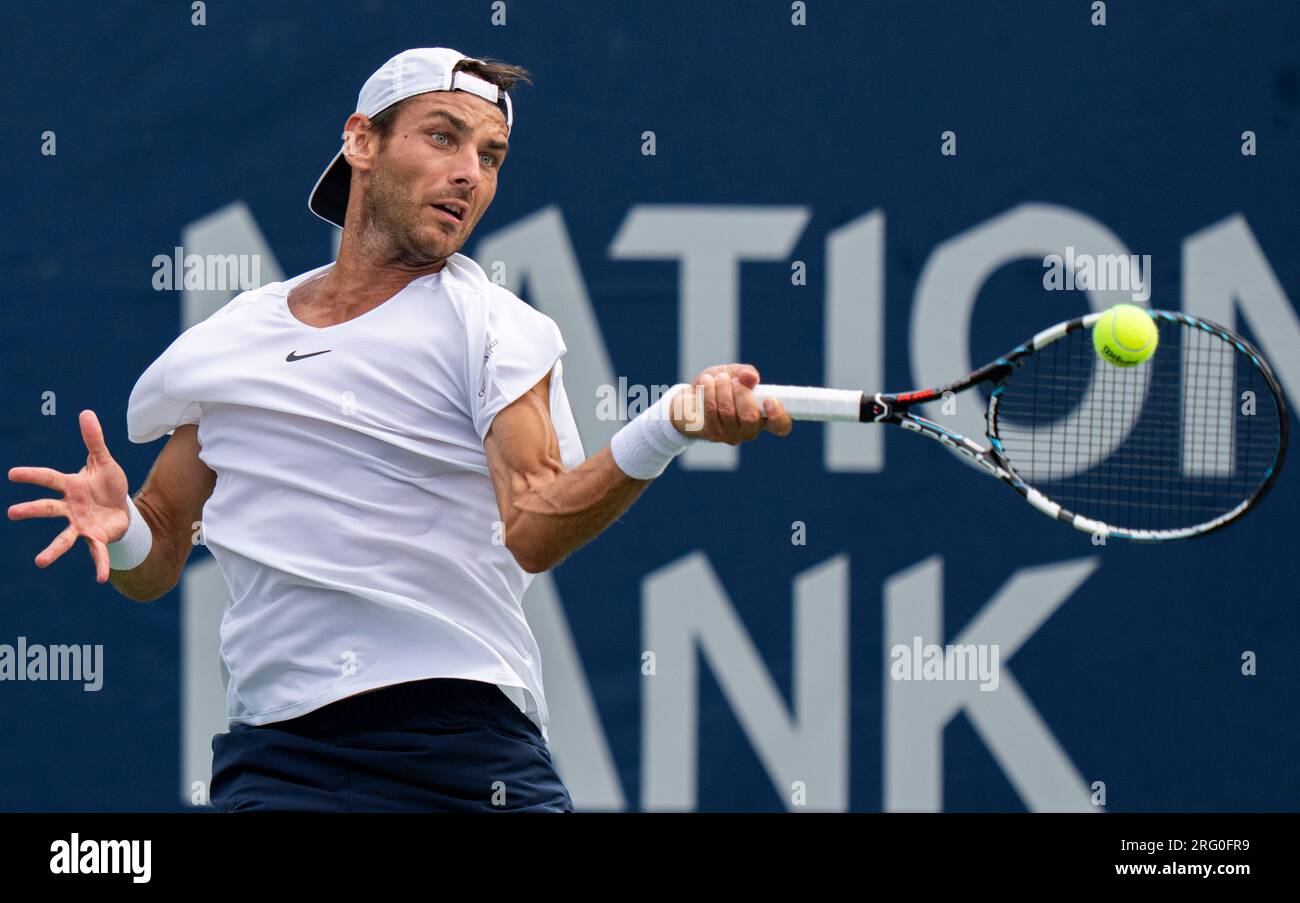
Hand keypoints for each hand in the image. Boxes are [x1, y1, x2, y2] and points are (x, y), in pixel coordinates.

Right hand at [8, 410, 131, 583]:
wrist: (122, 508)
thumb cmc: (107, 484)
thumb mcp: (104, 461)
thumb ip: (94, 440)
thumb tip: (86, 412)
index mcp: (71, 486)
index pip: (49, 478)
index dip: (32, 475)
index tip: (12, 473)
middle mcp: (71, 508)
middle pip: (49, 508)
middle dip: (32, 510)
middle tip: (12, 513)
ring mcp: (82, 525)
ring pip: (65, 538)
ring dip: (53, 550)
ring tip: (40, 562)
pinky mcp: (97, 538)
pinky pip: (97, 553)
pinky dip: (100, 565)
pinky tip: (101, 579)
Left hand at [671, 363, 792, 443]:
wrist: (690, 397)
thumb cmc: (718, 386)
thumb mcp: (734, 373)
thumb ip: (746, 372)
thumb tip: (751, 378)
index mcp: (763, 416)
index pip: (781, 426)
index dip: (778, 415)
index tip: (769, 400)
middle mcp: (749, 430)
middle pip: (751, 418)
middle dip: (741, 393)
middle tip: (733, 382)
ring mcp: (730, 435)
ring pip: (728, 411)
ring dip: (722, 388)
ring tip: (718, 379)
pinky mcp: (711, 433)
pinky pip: (711, 411)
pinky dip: (709, 391)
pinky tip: (706, 382)